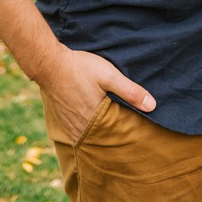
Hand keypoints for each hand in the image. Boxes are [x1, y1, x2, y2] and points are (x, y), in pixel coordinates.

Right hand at [37, 46, 155, 140]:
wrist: (48, 62)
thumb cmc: (79, 67)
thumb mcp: (108, 75)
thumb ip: (130, 91)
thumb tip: (152, 106)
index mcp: (95, 121)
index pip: (117, 136)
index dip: (128, 135)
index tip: (138, 134)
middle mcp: (81, 128)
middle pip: (103, 139)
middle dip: (114, 138)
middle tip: (126, 137)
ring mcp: (70, 125)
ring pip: (90, 137)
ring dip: (100, 135)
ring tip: (111, 131)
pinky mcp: (62, 119)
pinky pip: (78, 132)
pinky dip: (88, 131)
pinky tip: (93, 124)